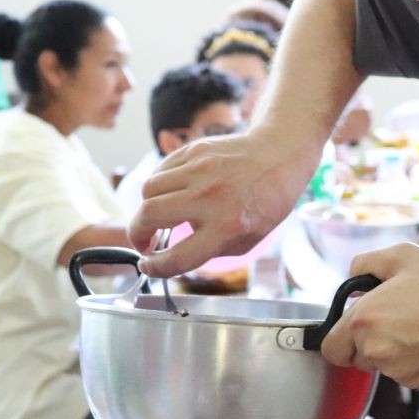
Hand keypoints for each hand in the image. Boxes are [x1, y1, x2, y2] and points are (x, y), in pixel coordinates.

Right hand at [127, 128, 316, 276]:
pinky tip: (173, 192)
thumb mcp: (247, 239)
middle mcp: (210, 197)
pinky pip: (160, 170)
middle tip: (143, 241)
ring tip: (160, 214)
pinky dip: (159, 186)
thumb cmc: (266, 200)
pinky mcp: (195, 150)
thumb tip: (171, 257)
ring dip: (147, 207)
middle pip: (148, 216)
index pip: (176, 257)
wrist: (281, 153)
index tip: (148, 266)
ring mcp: (201, 170)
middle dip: (137, 235)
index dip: (155, 268)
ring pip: (148, 191)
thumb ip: (209, 250)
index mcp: (227, 226)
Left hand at [320, 244, 418, 387]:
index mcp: (364, 321)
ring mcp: (398, 371)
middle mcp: (376, 350)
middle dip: (368, 341)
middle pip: (355, 357)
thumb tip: (353, 281)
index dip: (341, 336)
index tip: (356, 326)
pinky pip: (404, 373)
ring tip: (418, 325)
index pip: (331, 347)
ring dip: (391, 351)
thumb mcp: (403, 255)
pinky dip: (412, 360)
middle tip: (395, 318)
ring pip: (381, 365)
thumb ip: (365, 263)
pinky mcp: (418, 382)